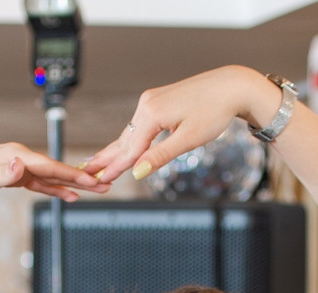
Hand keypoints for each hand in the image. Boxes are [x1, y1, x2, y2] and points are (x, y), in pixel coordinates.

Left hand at [0, 142, 105, 203]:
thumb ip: (3, 173)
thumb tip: (21, 165)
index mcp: (17, 156)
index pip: (52, 166)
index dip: (74, 175)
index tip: (95, 181)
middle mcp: (20, 157)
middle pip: (57, 168)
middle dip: (82, 178)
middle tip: (106, 185)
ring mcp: (16, 164)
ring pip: (50, 174)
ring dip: (71, 183)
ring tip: (93, 190)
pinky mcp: (12, 173)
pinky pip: (38, 181)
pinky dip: (53, 187)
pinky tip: (64, 194)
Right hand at [83, 65, 279, 184]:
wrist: (232, 86)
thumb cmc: (215, 109)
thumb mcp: (188, 139)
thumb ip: (160, 156)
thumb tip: (138, 171)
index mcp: (152, 112)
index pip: (130, 148)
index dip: (115, 168)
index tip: (100, 181)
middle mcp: (147, 103)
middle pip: (125, 139)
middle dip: (107, 159)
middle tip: (85, 174)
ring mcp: (151, 100)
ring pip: (131, 132)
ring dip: (117, 150)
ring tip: (97, 164)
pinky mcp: (159, 100)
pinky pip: (140, 125)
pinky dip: (131, 139)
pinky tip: (122, 147)